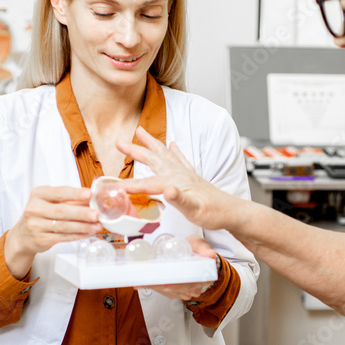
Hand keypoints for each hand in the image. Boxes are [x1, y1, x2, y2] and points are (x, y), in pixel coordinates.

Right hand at [4, 186, 100, 278]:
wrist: (23, 236)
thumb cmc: (40, 215)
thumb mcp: (49, 202)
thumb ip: (67, 199)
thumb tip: (92, 200)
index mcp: (38, 194)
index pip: (59, 192)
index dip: (75, 194)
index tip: (89, 194)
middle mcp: (34, 209)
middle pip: (62, 211)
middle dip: (82, 213)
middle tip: (96, 214)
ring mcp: (36, 225)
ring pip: (64, 226)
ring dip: (83, 226)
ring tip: (97, 225)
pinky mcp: (41, 239)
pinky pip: (63, 237)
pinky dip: (78, 235)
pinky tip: (88, 233)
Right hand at [116, 126, 241, 231]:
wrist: (231, 211)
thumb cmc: (213, 213)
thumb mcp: (195, 210)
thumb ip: (180, 200)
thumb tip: (166, 190)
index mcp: (176, 182)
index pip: (147, 183)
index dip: (129, 186)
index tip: (112, 188)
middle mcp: (179, 174)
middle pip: (153, 159)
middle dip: (135, 150)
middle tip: (118, 142)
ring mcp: (185, 173)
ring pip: (164, 154)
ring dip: (151, 143)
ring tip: (140, 131)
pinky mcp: (192, 176)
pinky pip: (180, 159)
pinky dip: (174, 150)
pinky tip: (173, 144)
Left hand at [139, 236, 217, 303]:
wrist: (196, 254)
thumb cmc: (198, 250)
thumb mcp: (202, 245)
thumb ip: (205, 250)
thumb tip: (210, 256)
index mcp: (203, 278)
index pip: (189, 285)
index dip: (177, 286)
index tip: (165, 285)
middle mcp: (194, 287)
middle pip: (175, 290)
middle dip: (159, 286)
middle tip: (144, 282)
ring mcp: (185, 290)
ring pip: (168, 292)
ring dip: (154, 287)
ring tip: (140, 282)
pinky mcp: (176, 290)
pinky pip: (164, 291)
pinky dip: (153, 286)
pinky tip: (142, 283)